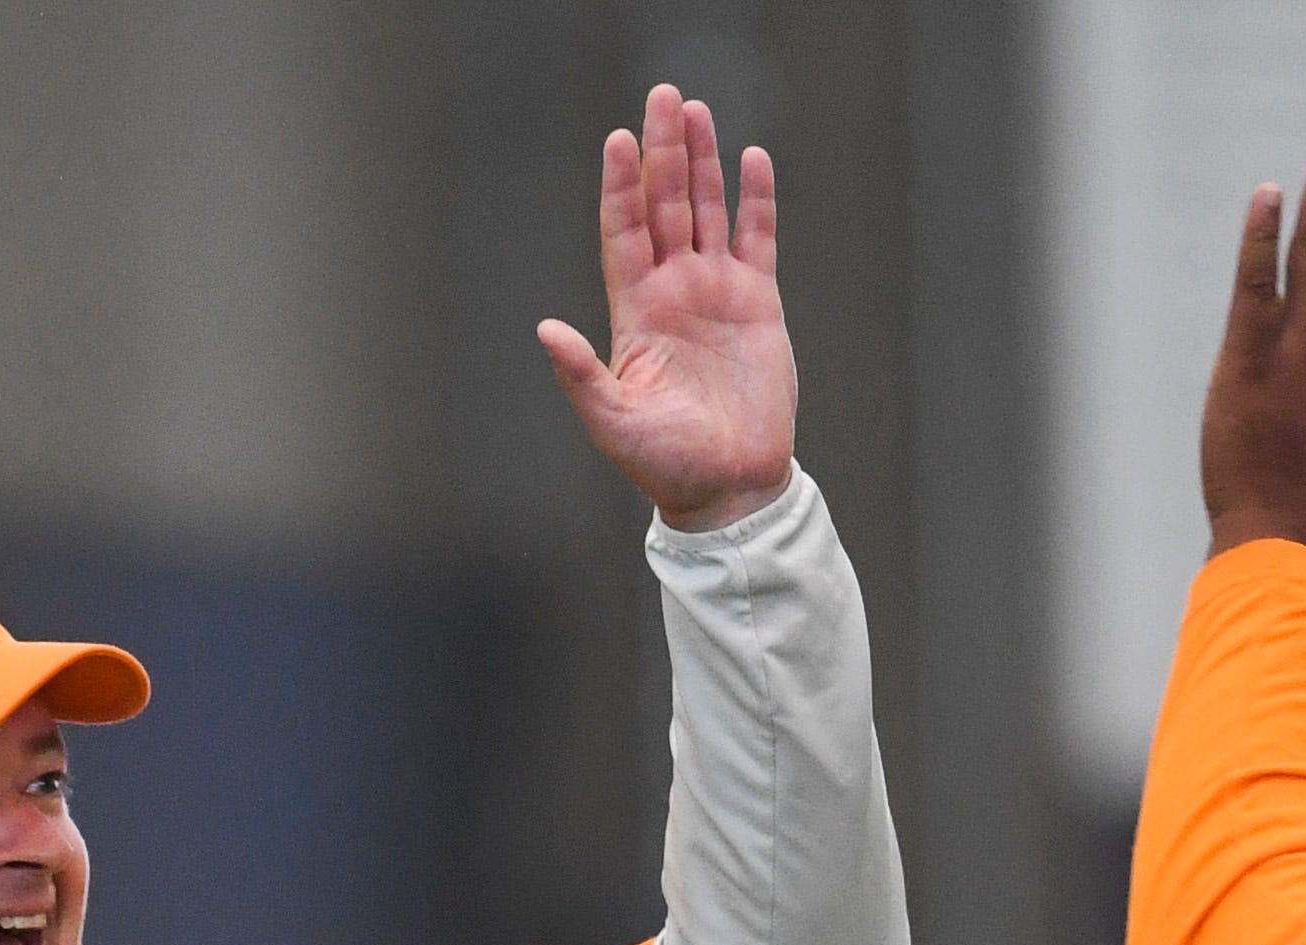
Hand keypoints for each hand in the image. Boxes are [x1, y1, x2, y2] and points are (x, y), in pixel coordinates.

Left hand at [540, 85, 796, 533]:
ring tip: (696, 111)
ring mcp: (716, 293)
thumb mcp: (613, 422)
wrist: (730, 487)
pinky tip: (752, 159)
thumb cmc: (667, 464)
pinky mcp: (758, 305)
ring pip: (707, 211)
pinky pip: (757, 240)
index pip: (624, 231)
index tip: (618, 140)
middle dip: (663, 152)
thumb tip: (546, 329)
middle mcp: (674, 291)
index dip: (620, 186)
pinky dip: (756, 201)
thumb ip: (580, 375)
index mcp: (636, 311)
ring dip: (702, 162)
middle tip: (662, 97)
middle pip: (665, 205)